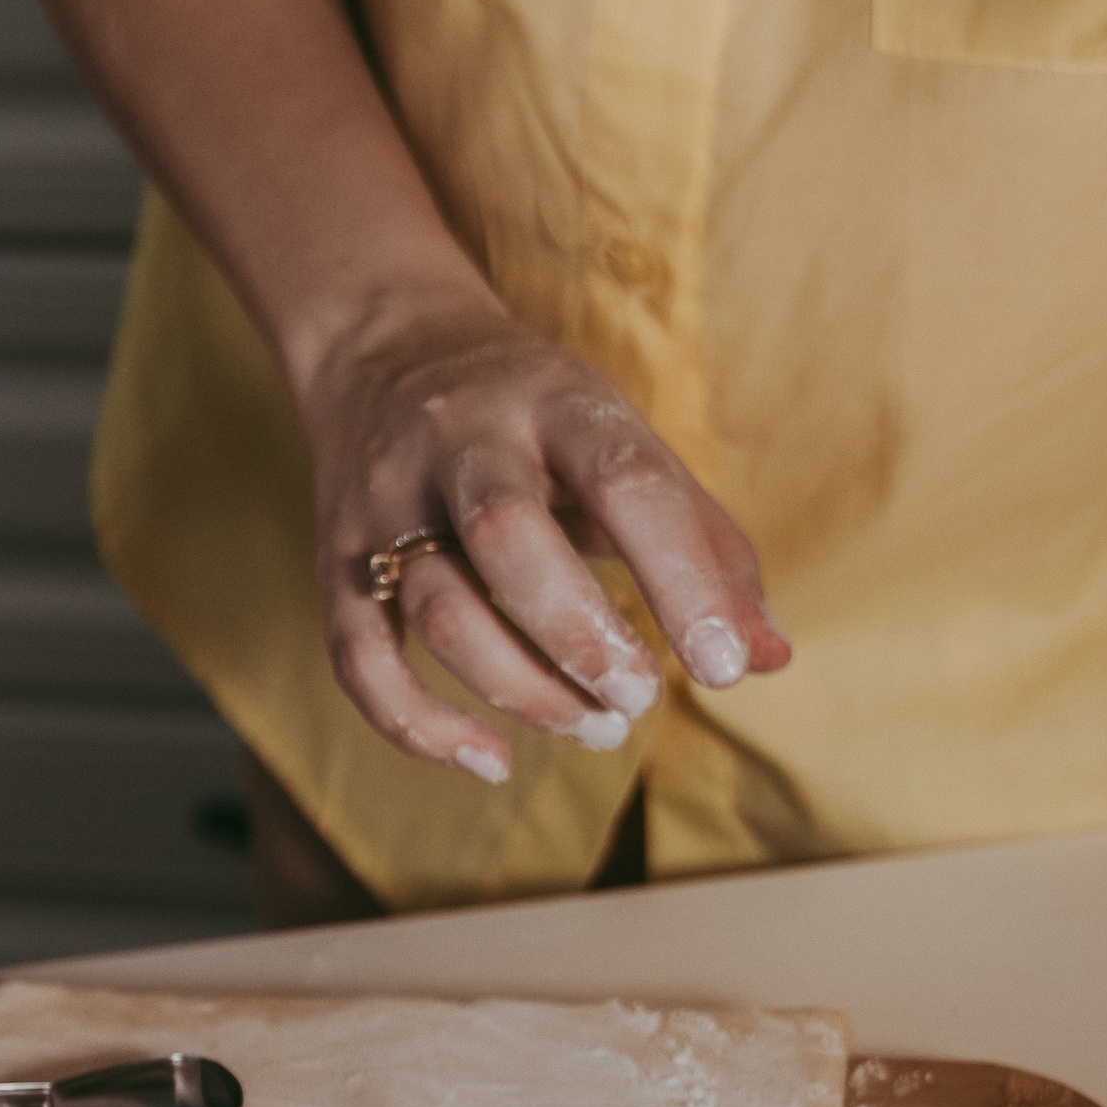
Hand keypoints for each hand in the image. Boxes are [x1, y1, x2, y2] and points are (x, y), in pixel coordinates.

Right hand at [299, 296, 788, 781]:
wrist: (384, 347)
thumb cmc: (537, 419)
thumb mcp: (623, 442)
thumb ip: (704, 544)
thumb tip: (769, 657)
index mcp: (556, 401)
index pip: (626, 480)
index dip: (682, 579)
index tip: (725, 668)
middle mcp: (462, 439)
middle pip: (506, 533)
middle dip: (580, 634)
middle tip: (639, 699)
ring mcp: (389, 498)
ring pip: (436, 604)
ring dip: (522, 687)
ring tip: (597, 727)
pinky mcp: (337, 556)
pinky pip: (358, 654)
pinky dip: (418, 725)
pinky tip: (493, 759)